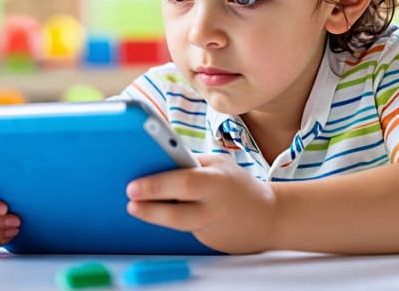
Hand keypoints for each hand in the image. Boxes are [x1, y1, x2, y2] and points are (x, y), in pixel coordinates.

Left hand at [125, 153, 276, 253]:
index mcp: (217, 181)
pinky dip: (169, 222)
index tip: (134, 184)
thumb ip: (192, 163)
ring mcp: (211, 226)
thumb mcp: (219, 165)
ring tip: (135, 209)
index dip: (157, 184)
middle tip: (130, 198)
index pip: (184, 182)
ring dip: (154, 216)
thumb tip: (158, 157)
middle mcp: (214, 207)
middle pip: (177, 211)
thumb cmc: (238, 185)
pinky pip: (184, 230)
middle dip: (150, 206)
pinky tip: (155, 214)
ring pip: (178, 225)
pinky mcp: (209, 241)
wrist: (269, 218)